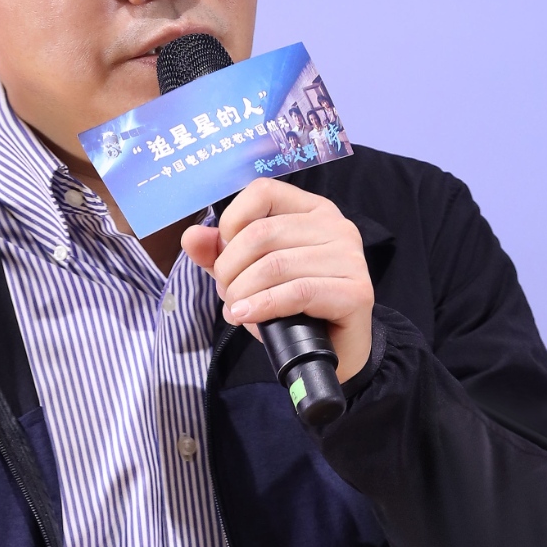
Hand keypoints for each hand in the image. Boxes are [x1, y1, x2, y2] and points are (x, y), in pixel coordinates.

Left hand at [180, 179, 373, 383]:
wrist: (334, 354)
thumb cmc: (293, 310)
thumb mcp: (249, 276)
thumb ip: (220, 255)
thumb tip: (190, 236)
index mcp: (310, 210)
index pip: (261, 192)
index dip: (231, 225)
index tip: (225, 258)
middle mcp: (335, 225)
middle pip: (262, 233)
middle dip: (230, 269)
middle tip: (228, 296)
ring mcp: (350, 257)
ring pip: (275, 265)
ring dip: (243, 293)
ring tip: (237, 311)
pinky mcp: (356, 291)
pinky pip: (297, 292)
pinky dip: (264, 306)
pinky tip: (248, 317)